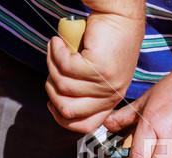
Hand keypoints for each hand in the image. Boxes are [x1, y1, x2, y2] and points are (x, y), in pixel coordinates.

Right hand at [46, 11, 143, 132]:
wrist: (119, 17)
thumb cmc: (103, 42)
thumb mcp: (94, 73)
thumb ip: (82, 89)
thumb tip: (56, 103)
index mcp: (111, 100)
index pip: (86, 126)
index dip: (63, 118)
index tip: (51, 104)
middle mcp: (112, 95)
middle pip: (69, 111)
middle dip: (51, 90)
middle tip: (53, 69)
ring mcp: (107, 83)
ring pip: (63, 86)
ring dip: (52, 65)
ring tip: (57, 49)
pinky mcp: (100, 67)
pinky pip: (65, 67)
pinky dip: (56, 52)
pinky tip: (59, 42)